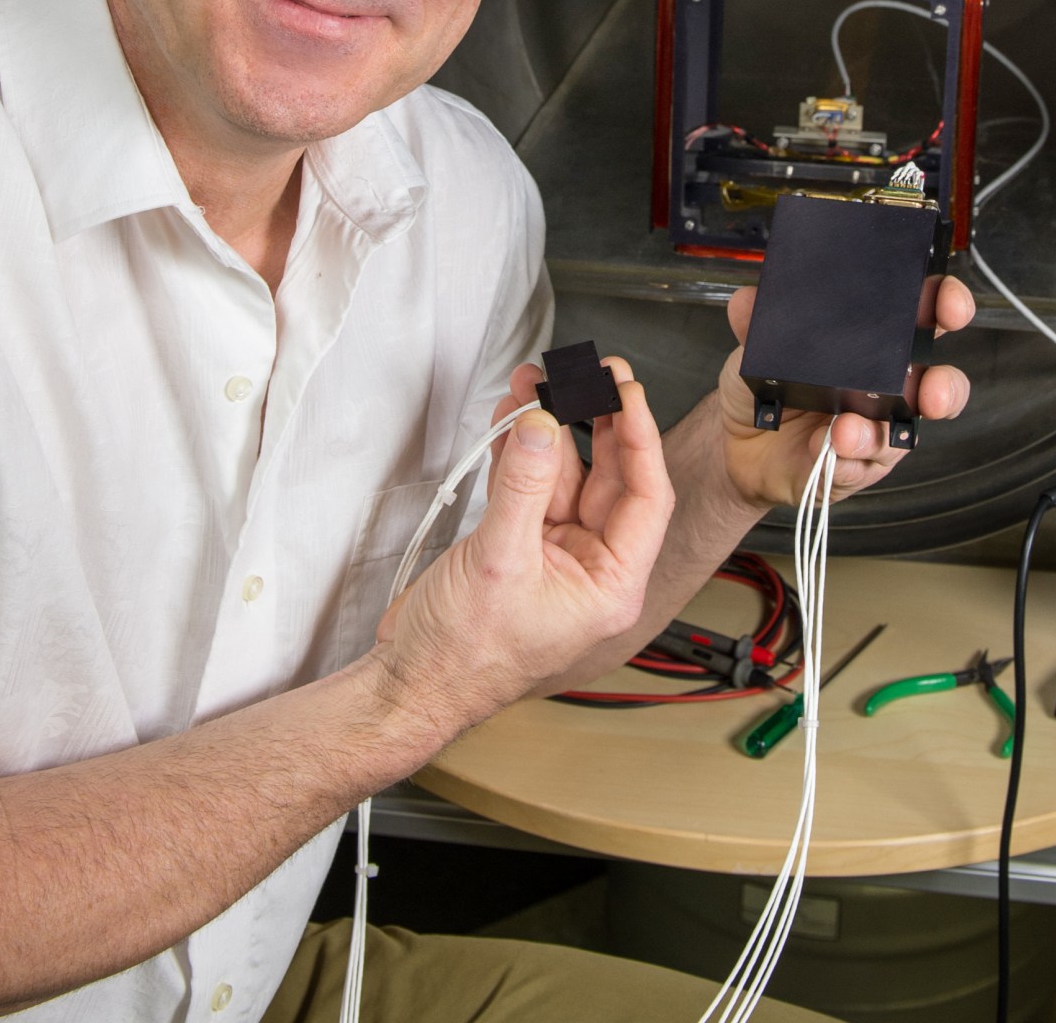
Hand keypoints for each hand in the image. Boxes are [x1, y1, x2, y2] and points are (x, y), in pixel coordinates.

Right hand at [374, 358, 672, 735]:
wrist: (410, 684)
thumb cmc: (463, 657)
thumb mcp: (499, 561)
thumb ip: (522, 486)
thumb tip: (540, 427)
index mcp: (611, 586)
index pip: (646, 497)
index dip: (639, 437)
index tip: (626, 391)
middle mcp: (589, 569)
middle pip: (608, 478)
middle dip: (594, 421)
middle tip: (589, 373)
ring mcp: (552, 555)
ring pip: (563, 475)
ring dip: (547, 430)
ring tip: (535, 385)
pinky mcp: (516, 546)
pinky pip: (528, 487)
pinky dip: (518, 452)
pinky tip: (510, 418)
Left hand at [715, 274, 974, 510]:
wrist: (740, 444)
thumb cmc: (767, 388)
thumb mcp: (755, 347)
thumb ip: (756, 321)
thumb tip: (749, 300)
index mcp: (876, 345)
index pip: (924, 317)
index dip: (945, 304)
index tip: (945, 300)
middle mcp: (888, 388)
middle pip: (941, 385)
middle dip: (945, 387)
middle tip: (929, 391)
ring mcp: (876, 431)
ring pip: (902, 435)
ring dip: (878, 433)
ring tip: (846, 429)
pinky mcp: (856, 468)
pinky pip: (861, 467)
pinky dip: (844, 459)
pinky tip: (825, 448)